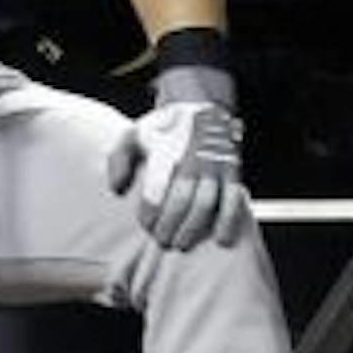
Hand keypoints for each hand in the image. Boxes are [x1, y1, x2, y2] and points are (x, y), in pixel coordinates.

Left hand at [106, 64, 249, 251]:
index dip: (151, 209)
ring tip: (181, 244)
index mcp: (168, 147)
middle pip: (182, 199)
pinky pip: (234, 200)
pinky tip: (220, 239)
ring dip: (193, 229)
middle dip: (170, 225)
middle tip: (161, 241)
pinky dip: (229, 222)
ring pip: (206, 203)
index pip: (158, 184)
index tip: (146, 223)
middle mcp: (194, 157)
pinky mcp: (233, 173)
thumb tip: (118, 189)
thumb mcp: (135, 134)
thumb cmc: (164, 129)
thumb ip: (119, 159)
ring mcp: (215, 166)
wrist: (203, 109)